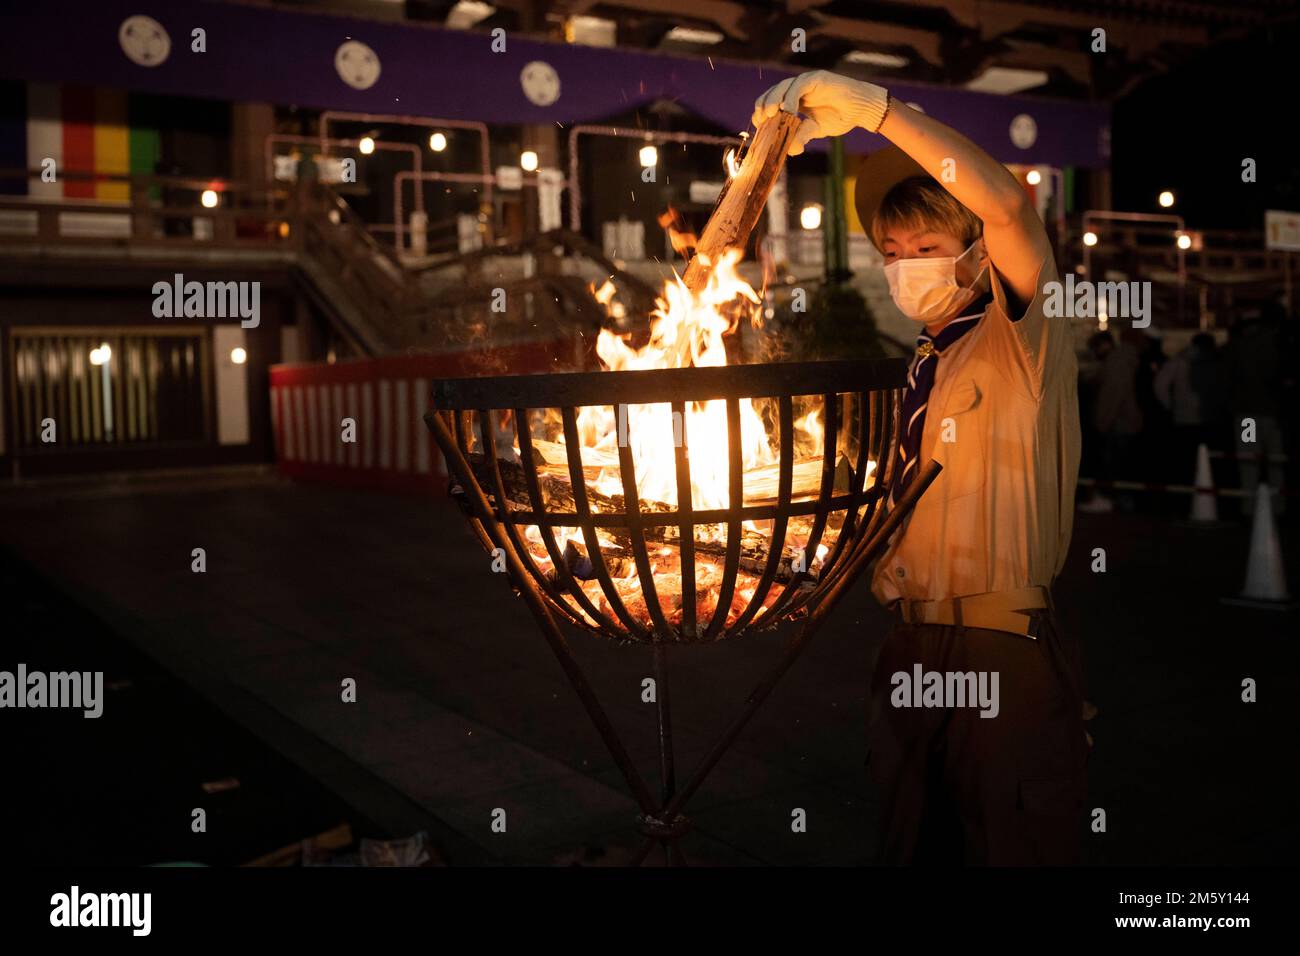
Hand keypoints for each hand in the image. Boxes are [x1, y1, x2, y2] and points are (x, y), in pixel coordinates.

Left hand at [751, 70, 888, 154]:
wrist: (861, 109)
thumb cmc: (840, 117)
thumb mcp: (816, 129)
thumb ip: (802, 136)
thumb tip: (791, 150)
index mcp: (794, 100)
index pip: (772, 104)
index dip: (762, 113)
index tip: (758, 125)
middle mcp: (798, 89)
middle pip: (773, 93)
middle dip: (763, 105)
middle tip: (760, 119)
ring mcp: (806, 82)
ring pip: (783, 87)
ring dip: (773, 99)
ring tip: (769, 114)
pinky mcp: (816, 78)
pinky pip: (799, 86)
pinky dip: (791, 97)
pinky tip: (788, 110)